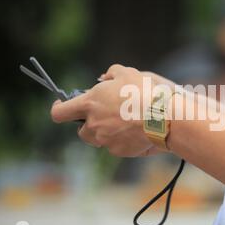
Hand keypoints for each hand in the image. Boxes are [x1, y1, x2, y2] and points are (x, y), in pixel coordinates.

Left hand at [51, 64, 166, 156]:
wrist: (165, 118)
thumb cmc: (146, 92)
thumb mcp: (128, 73)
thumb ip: (111, 74)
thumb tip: (103, 79)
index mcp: (90, 104)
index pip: (60, 112)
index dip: (59, 109)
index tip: (62, 106)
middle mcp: (94, 125)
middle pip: (80, 131)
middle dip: (89, 124)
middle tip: (104, 116)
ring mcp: (106, 140)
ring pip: (99, 140)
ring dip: (105, 133)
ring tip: (125, 123)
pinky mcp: (119, 151)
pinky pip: (115, 146)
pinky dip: (122, 140)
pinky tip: (136, 131)